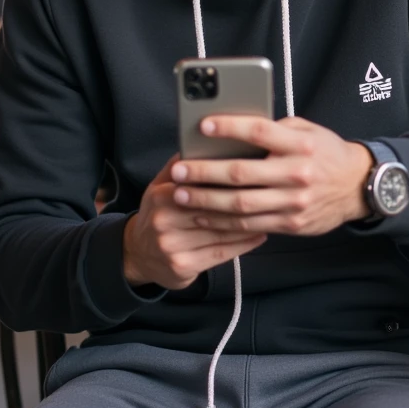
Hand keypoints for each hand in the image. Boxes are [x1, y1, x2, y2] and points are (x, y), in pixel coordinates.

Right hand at [123, 155, 267, 290]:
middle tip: (270, 191)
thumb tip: (204, 141)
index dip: (228, 179)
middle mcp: (164, 221)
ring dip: (249, 223)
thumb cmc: (158, 214)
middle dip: (243, 200)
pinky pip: (221, 253)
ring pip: (220, 232)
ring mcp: (173, 246)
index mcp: (162, 195)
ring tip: (271, 212)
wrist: (138, 255)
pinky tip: (260, 234)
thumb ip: (180, 166)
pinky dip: (244, 244)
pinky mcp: (183, 266)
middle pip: (213, 209)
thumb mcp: (160, 186)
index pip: (200, 185)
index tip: (254, 171)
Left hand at [170, 116, 372, 235]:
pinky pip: (250, 226)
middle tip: (178, 171)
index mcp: (301, 144)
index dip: (229, 128)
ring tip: (181, 195)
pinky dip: (223, 221)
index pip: (259, 133)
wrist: (357, 186)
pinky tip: (203, 215)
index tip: (203, 126)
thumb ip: (275, 129)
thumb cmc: (326, 152)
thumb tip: (235, 130)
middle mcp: (297, 174)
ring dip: (206, 201)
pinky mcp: (291, 224)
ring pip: (241, 205)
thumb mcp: (307, 130)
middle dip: (204, 173)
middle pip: (242, 173)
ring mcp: (294, 202)